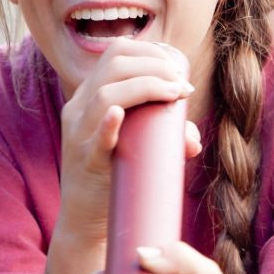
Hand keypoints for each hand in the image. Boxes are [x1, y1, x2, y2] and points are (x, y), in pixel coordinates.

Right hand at [55, 40, 198, 246]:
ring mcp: (79, 135)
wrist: (86, 221)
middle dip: (155, 67)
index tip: (177, 68)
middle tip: (182, 85)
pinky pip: (93, 139)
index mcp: (88, 97)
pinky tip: (119, 115)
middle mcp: (78, 109)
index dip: (150, 52)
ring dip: (146, 86)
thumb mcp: (136, 147)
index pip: (115, 54)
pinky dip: (108, 124)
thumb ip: (166, 139)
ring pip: (105, 95)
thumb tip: (194, 140)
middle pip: (113, 67)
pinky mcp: (86, 163)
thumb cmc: (114, 175)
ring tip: (176, 93)